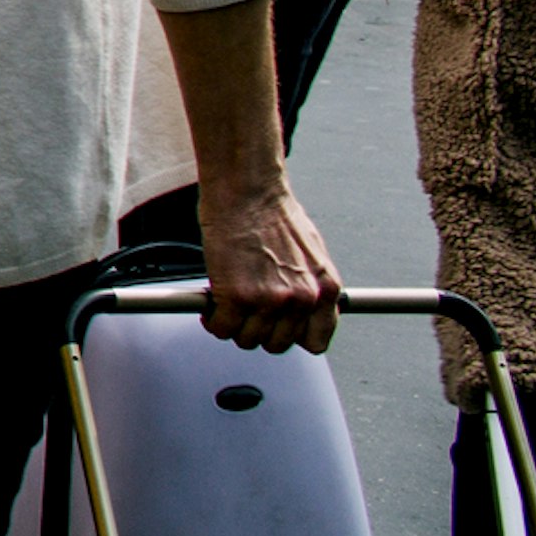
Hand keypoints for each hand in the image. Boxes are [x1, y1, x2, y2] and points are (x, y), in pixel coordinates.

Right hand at [201, 181, 343, 354]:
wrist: (247, 190)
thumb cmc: (273, 211)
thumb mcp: (311, 254)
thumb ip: (309, 286)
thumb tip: (300, 306)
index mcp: (325, 289)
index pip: (315, 341)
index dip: (291, 335)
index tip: (277, 327)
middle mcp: (302, 299)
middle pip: (277, 344)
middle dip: (257, 330)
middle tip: (244, 313)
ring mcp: (270, 301)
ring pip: (247, 339)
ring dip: (233, 326)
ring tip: (226, 306)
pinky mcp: (237, 296)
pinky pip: (222, 328)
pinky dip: (212, 321)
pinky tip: (210, 305)